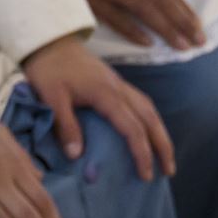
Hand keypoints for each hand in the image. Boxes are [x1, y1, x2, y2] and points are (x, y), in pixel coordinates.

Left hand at [21, 35, 174, 180]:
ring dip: (160, 133)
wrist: (50, 42)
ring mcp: (120, 84)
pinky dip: (150, 120)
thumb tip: (77, 156)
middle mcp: (119, 88)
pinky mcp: (115, 82)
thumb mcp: (51, 98)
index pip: (132, 128)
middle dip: (162, 145)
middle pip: (150, 118)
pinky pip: (141, 102)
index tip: (146, 175)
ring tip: (165, 156)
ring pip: (149, 109)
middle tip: (169, 171)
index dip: (142, 153)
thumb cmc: (48, 70)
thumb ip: (65, 126)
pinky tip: (149, 132)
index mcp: (106, 94)